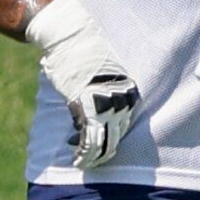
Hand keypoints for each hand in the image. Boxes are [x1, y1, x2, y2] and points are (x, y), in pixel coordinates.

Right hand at [25, 0, 139, 168]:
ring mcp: (105, 105)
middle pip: (116, 136)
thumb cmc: (82, 54)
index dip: (109, 138)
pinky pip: (89, 139)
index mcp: (129, 92)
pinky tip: (77, 159)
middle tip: (89, 159)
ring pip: (103, 142)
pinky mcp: (87, 108)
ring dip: (92, 157)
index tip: (93, 141)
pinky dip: (84, 153)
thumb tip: (94, 111)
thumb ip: (102, 93)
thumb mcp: (100, 75)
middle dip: (102, 151)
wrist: (70, 37)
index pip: (123, 125)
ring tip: (82, 162)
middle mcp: (121, 101)